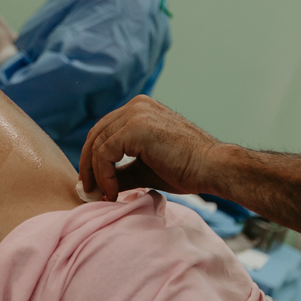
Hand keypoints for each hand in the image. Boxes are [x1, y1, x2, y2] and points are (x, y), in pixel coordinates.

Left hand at [78, 95, 221, 202]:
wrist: (213, 167)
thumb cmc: (186, 169)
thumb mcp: (144, 169)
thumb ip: (121, 171)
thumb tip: (96, 183)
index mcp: (139, 109)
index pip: (104, 131)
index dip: (93, 158)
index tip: (93, 184)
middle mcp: (136, 105)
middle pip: (96, 134)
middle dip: (88, 165)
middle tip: (88, 191)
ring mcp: (136, 113)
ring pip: (98, 144)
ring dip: (96, 174)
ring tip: (104, 195)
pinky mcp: (135, 127)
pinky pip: (105, 152)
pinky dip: (104, 175)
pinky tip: (113, 192)